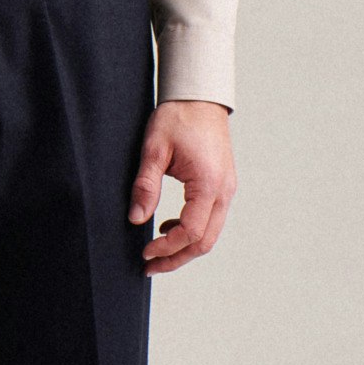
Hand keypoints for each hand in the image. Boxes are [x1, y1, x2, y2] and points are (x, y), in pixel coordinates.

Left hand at [128, 99, 235, 274]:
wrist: (199, 97)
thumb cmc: (178, 117)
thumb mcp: (154, 149)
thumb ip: (146, 186)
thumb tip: (136, 219)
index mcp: (208, 183)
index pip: (190, 231)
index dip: (166, 247)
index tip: (144, 252)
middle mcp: (224, 191)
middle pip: (204, 241)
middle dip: (176, 258)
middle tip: (149, 266)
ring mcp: (227, 189)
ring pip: (210, 234)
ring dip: (184, 248)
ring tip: (157, 253)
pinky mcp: (222, 186)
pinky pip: (211, 219)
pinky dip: (192, 231)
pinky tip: (168, 227)